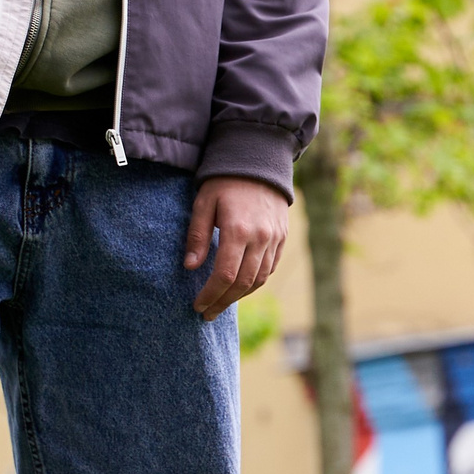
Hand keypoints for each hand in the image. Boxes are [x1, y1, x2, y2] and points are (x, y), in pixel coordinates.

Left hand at [185, 176, 288, 318]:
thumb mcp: (203, 202)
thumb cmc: (224, 180)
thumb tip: (191, 267)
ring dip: (240, 295)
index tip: (198, 305)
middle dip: (224, 301)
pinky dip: (255, 282)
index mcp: (238, 229)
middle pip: (243, 283)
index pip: (225, 274)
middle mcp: (261, 237)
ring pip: (259, 279)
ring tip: (221, 302)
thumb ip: (197, 235)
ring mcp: (275, 238)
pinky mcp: (283, 237)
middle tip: (207, 313)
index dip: (211, 294)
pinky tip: (240, 287)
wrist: (259, 160)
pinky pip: (270, 268)